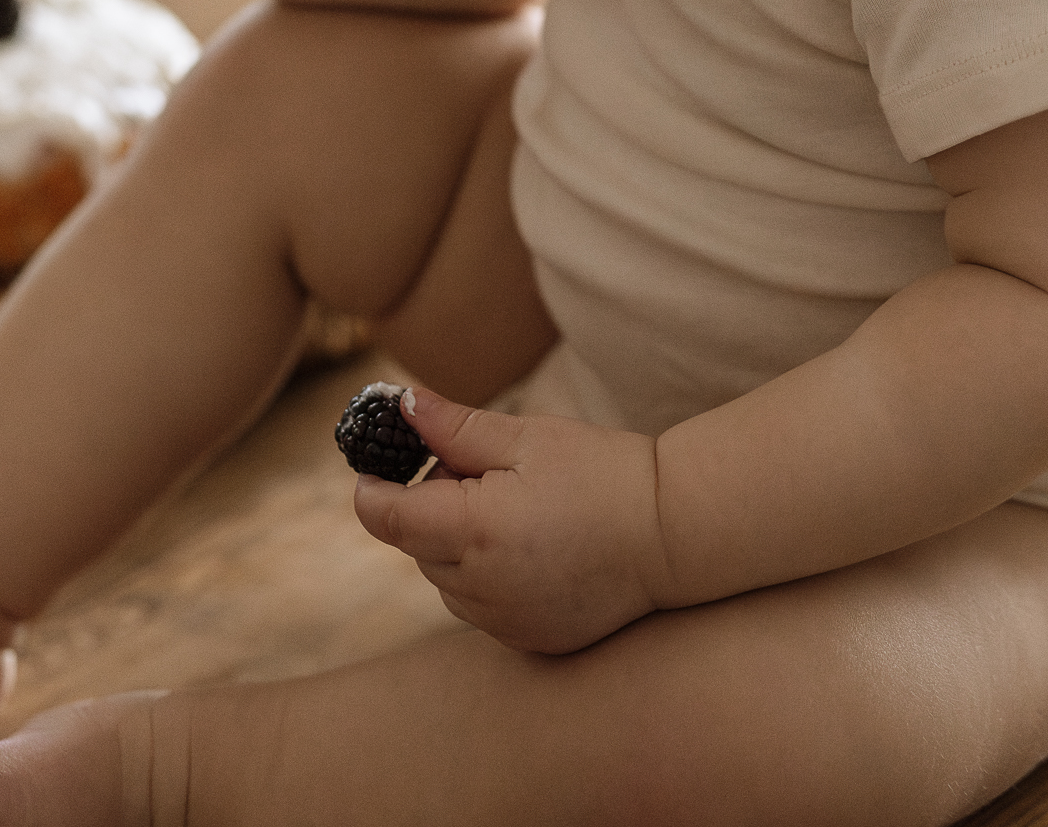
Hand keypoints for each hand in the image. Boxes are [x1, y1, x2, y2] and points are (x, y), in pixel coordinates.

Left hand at [353, 387, 663, 653]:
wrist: (675, 533)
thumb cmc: (602, 472)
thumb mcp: (526, 437)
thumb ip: (455, 428)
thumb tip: (400, 406)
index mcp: (475, 530)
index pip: (387, 517)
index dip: (372, 488)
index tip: (373, 464)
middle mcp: (482, 589)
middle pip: (417, 545)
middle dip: (430, 506)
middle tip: (481, 470)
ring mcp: (506, 623)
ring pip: (446, 579)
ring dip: (456, 545)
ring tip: (515, 509)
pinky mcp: (530, 642)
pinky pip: (480, 607)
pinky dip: (486, 577)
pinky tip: (532, 546)